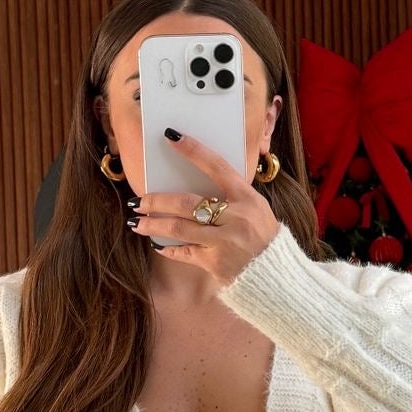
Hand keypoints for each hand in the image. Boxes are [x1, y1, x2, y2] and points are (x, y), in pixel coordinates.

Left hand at [129, 128, 281, 283]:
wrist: (276, 274)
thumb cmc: (263, 236)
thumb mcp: (255, 208)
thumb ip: (230, 196)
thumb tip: (192, 184)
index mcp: (247, 199)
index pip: (217, 167)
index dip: (194, 151)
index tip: (171, 137)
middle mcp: (235, 218)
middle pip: (186, 203)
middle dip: (157, 200)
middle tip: (138, 200)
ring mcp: (224, 242)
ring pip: (178, 228)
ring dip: (153, 224)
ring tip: (136, 222)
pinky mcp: (215, 264)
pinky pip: (184, 253)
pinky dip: (169, 249)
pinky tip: (157, 244)